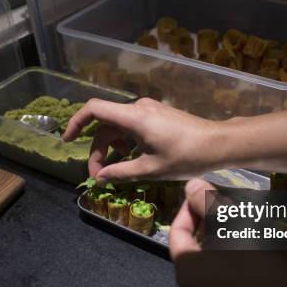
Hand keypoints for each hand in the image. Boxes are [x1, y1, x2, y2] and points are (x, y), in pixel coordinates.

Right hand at [63, 98, 222, 182]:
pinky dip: (126, 143)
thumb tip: (101, 177)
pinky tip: (132, 161)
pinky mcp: (158, 116)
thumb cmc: (186, 156)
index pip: (94, 109)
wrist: (218, 144)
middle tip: (99, 176)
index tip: (67, 140)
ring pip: (119, 127)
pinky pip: (133, 127)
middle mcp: (138, 108)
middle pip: (105, 125)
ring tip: (116, 171)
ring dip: (112, 148)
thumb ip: (121, 173)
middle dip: (97, 150)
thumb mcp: (151, 169)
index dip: (76, 122)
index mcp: (133, 117)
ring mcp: (149, 110)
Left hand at [170, 178, 286, 286]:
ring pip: (211, 254)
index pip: (177, 231)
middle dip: (208, 217)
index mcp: (186, 269)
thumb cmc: (259, 256)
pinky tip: (251, 235)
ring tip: (240, 213)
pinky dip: (232, 249)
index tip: (207, 190)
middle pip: (194, 242)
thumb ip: (206, 201)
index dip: (190, 206)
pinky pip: (226, 267)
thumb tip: (190, 185)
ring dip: (222, 231)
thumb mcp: (232, 220)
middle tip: (226, 199)